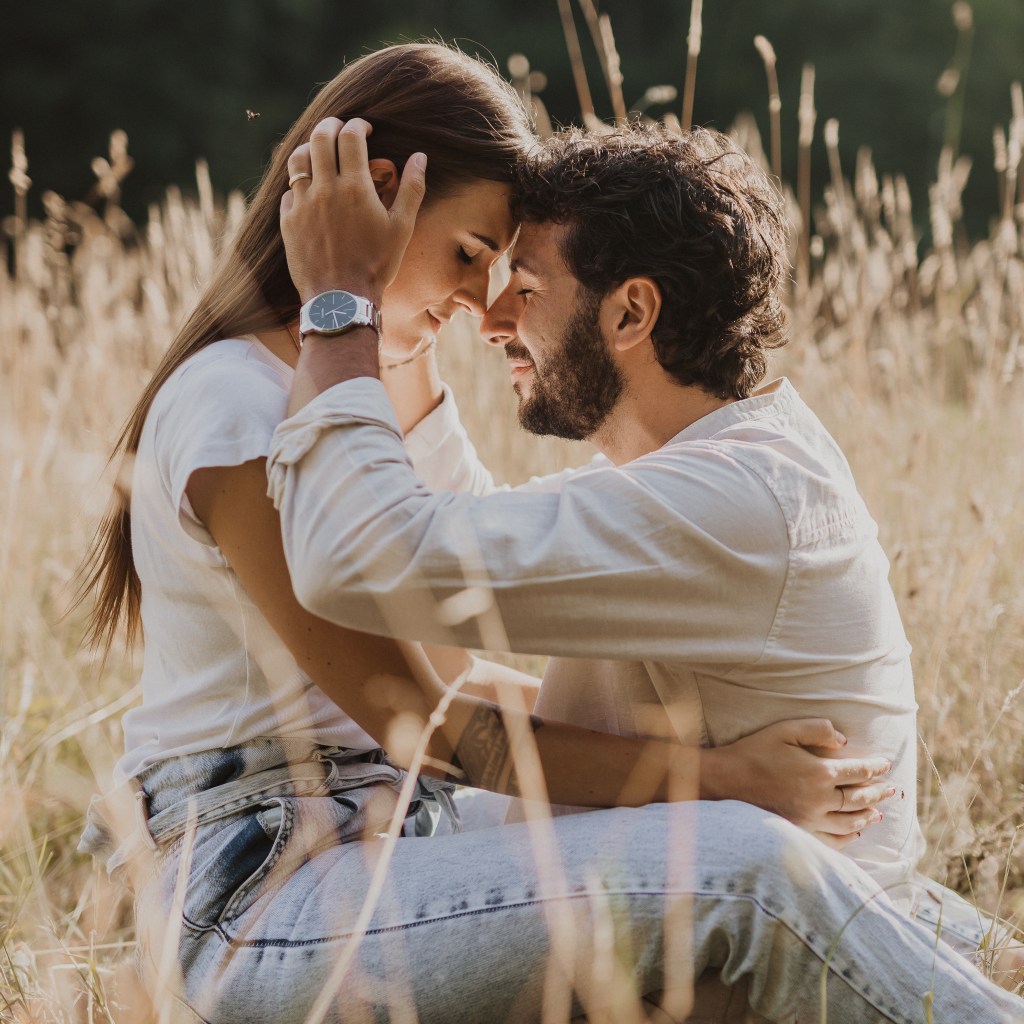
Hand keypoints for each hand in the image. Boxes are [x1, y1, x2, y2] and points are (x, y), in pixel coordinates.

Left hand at [279, 117, 426, 303]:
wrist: (342, 299)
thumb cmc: (376, 265)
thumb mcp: (401, 228)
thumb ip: (411, 189)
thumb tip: (419, 157)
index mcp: (355, 187)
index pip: (351, 136)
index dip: (358, 125)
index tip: (365, 128)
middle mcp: (325, 190)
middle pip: (320, 138)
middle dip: (331, 126)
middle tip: (340, 129)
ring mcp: (302, 205)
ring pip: (297, 159)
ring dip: (309, 148)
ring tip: (319, 151)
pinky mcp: (288, 221)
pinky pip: (289, 191)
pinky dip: (300, 184)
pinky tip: (310, 190)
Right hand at [702, 718, 894, 836]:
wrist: (726, 781)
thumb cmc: (754, 751)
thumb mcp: (785, 730)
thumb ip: (817, 729)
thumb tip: (843, 739)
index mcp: (819, 773)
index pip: (858, 771)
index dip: (875, 768)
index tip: (885, 765)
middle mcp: (820, 800)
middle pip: (859, 798)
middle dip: (878, 793)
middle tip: (892, 790)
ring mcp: (810, 820)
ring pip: (850, 822)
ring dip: (868, 815)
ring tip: (879, 812)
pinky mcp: (799, 832)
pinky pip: (831, 840)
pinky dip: (847, 837)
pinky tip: (854, 833)